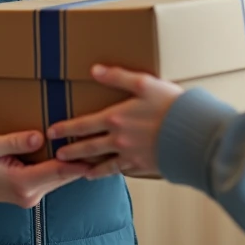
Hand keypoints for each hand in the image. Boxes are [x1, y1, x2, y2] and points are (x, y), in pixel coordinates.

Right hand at [0, 130, 90, 208]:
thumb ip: (14, 142)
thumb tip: (40, 136)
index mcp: (21, 183)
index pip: (58, 170)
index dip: (80, 159)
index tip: (98, 149)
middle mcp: (30, 193)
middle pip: (65, 175)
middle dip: (85, 160)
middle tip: (105, 142)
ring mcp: (31, 195)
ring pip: (61, 177)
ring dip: (76, 163)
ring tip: (96, 144)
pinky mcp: (30, 191)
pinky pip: (52, 178)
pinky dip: (64, 166)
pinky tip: (75, 152)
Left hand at [46, 64, 183, 179]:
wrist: (192, 133)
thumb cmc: (171, 105)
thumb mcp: (144, 83)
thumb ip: (118, 76)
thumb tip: (95, 70)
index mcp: (115, 118)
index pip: (83, 125)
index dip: (66, 128)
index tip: (52, 131)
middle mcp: (118, 140)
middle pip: (87, 147)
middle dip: (71, 151)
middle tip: (58, 154)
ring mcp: (129, 155)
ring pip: (101, 163)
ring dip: (86, 166)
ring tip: (76, 170)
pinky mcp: (142, 165)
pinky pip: (120, 171)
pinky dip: (108, 173)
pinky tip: (104, 174)